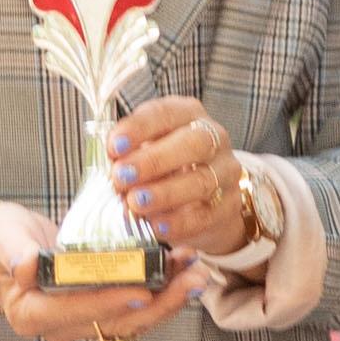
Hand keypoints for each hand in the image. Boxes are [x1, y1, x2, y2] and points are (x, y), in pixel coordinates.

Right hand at [0, 197, 195, 340]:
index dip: (113, 302)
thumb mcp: (0, 239)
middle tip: (192, 279)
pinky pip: (134, 307)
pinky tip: (184, 270)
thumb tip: (29, 266)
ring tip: (198, 272)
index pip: (79, 313)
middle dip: (159, 303)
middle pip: (115, 323)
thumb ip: (15, 254)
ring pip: (132, 319)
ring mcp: (80, 320)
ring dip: (169, 298)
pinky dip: (162, 290)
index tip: (145, 289)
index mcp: (31, 316)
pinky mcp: (97, 308)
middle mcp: (58, 327)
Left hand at [111, 96, 255, 258]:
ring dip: (165, 193)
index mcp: (187, 115)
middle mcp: (213, 138)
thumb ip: (126, 156)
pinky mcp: (229, 205)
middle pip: (193, 143)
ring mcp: (226, 172)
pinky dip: (179, 222)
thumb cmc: (164, 168)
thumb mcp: (143, 151)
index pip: (165, 114)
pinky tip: (157, 226)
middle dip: (154, 160)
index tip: (113, 146)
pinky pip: (207, 215)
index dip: (139, 129)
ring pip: (202, 180)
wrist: (202, 201)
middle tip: (122, 177)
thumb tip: (109, 169)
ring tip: (135, 204)